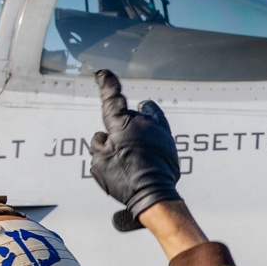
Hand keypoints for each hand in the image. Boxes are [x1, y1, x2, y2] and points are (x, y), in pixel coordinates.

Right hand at [90, 70, 181, 230]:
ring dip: (136, 130)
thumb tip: (102, 136)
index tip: (103, 73)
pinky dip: (150, 134)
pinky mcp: (168, 139)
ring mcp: (156, 129)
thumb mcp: (99, 164)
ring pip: (143, 120)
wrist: (153, 192)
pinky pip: (158, 127)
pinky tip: (147, 146)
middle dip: (120, 126)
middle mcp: (140, 121)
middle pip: (126, 115)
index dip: (106, 83)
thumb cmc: (124, 179)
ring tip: (133, 152)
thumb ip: (98, 145)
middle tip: (116, 148)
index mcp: (120, 123)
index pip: (111, 96)